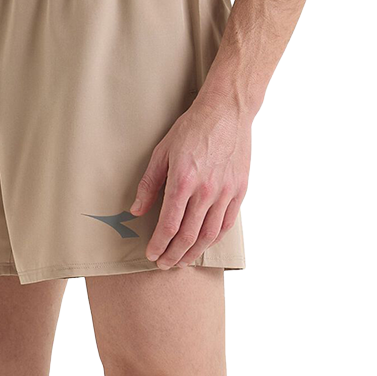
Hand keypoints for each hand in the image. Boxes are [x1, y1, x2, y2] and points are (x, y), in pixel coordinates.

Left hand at [131, 100, 250, 268]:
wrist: (227, 111)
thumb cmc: (192, 128)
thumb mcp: (162, 152)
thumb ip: (149, 184)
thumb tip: (137, 210)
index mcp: (183, 181)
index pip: (169, 225)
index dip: (159, 245)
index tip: (152, 255)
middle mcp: (205, 191)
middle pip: (188, 236)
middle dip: (173, 255)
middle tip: (164, 264)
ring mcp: (225, 192)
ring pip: (209, 235)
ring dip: (194, 253)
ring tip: (182, 261)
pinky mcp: (239, 191)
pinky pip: (226, 224)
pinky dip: (214, 239)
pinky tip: (204, 245)